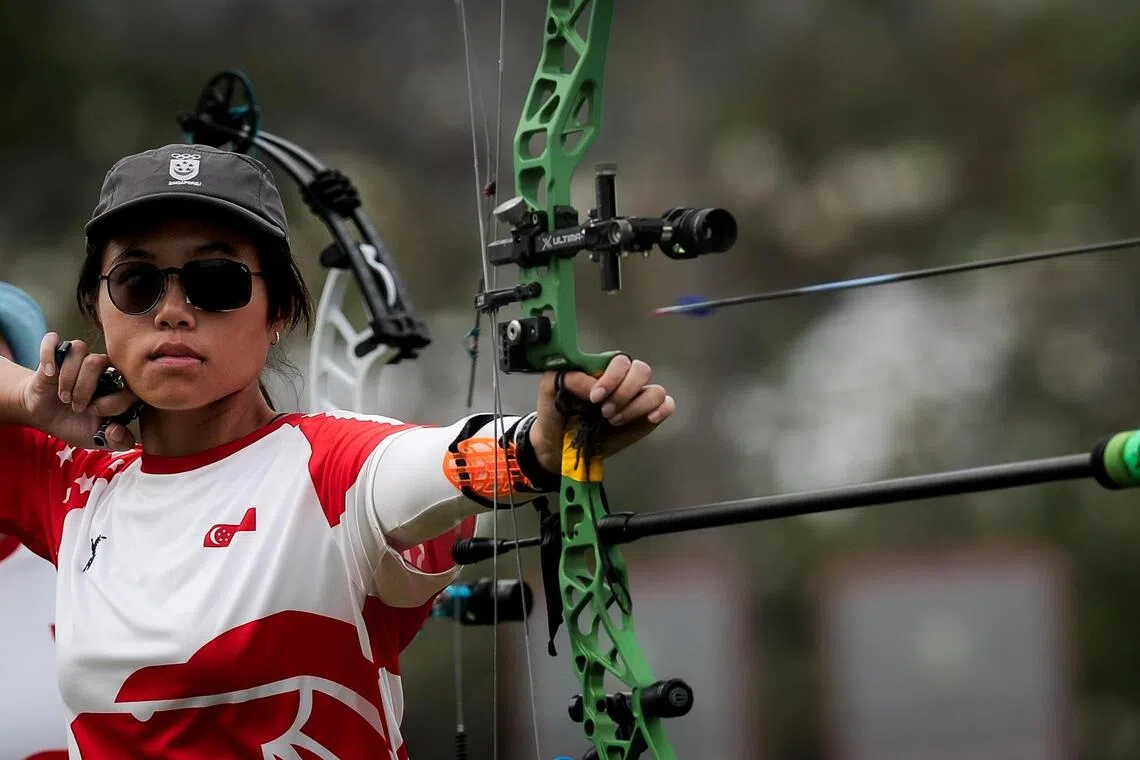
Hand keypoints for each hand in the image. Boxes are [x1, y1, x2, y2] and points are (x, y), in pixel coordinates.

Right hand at [19, 333, 138, 449]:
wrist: (46, 416)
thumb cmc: (77, 424)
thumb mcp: (99, 439)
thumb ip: (118, 441)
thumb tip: (118, 429)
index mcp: (119, 385)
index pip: (128, 383)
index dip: (112, 402)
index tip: (95, 414)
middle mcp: (103, 367)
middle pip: (101, 361)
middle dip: (86, 389)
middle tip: (77, 407)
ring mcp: (79, 358)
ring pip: (80, 349)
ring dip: (68, 378)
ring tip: (64, 397)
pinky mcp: (56, 353)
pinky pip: (53, 340)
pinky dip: (49, 355)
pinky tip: (49, 374)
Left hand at [529, 354, 674, 473]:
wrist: (558, 447)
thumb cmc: (555, 414)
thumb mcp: (550, 388)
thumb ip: (568, 376)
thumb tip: (594, 386)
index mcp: (602, 370)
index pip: (620, 361)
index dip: (612, 377)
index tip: (595, 397)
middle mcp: (623, 382)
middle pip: (641, 371)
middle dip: (624, 393)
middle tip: (605, 412)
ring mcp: (636, 400)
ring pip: (655, 390)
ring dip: (636, 406)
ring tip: (614, 421)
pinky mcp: (646, 418)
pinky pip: (667, 405)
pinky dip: (662, 409)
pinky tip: (649, 418)